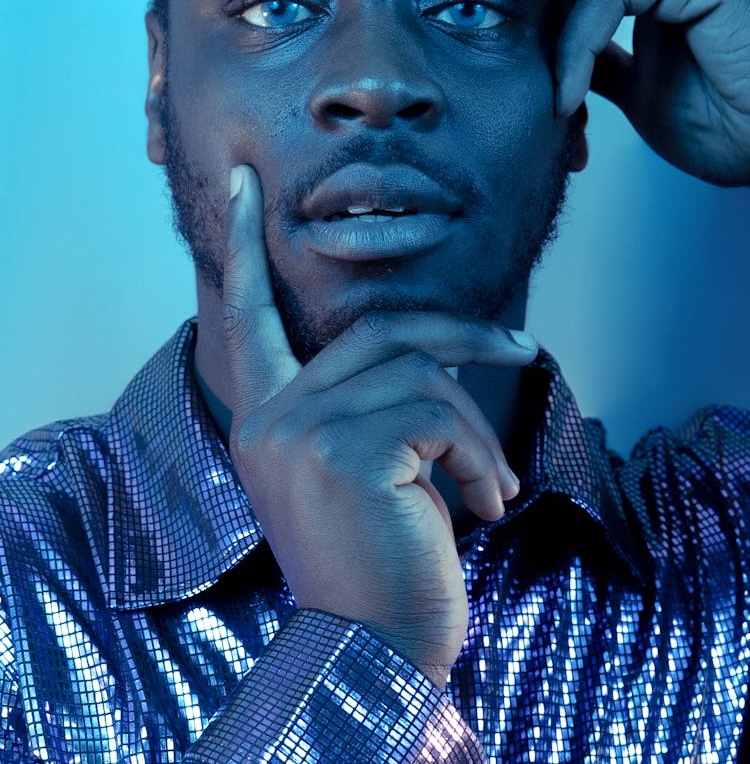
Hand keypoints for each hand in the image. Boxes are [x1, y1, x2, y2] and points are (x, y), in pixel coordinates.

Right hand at [221, 165, 536, 690]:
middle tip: (521, 348)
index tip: (241, 182)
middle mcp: (269, 417)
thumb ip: (366, 405)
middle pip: (378, 330)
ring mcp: (301, 430)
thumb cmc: (381, 563)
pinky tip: (485, 505)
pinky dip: (480, 455)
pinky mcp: (346, 450)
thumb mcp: (361, 471)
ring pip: (419, 371)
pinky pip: (439, 412)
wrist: (375, 651)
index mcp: (265, 419)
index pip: (247, 316)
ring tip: (494, 485)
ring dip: (476, 428)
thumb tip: (426, 352)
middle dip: (460, 334)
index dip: (244, 245)